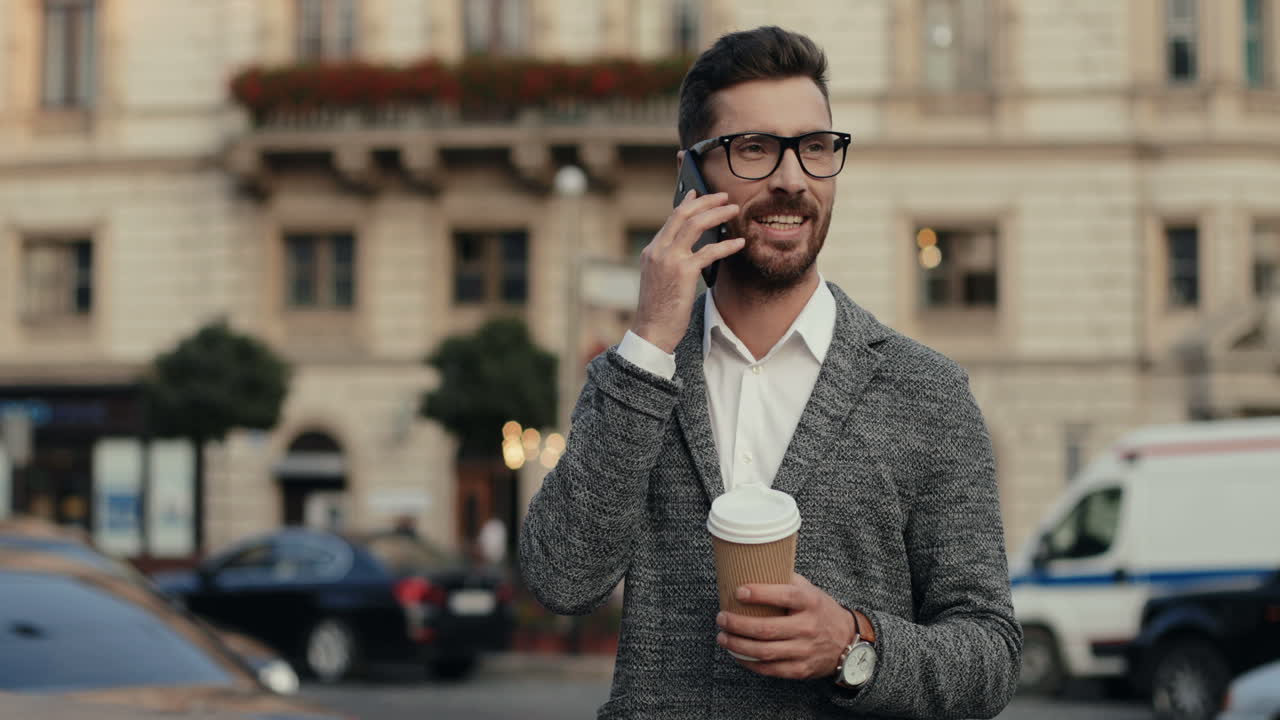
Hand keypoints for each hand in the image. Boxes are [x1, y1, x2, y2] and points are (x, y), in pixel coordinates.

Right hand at [630, 189, 744, 352]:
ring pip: (696, 225)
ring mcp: (670, 259)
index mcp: (651, 251)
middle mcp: (658, 250)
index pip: (671, 219)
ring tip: (734, 210)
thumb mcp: (659, 278)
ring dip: (717, 213)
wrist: (651, 330)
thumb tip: (693, 248)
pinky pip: (709, 251)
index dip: (687, 203)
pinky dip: (727, 245)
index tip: (698, 192)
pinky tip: (739, 243)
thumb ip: (670, 260)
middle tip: (724, 196)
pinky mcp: (684, 272)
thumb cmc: (659, 309)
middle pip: (683, 214)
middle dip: (706, 201)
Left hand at [715, 573, 857, 680]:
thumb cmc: (820, 610)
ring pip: (764, 651)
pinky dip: (749, 662)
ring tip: (723, 637)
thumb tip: (753, 565)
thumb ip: (786, 580)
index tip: (738, 592)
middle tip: (721, 618)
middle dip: (738, 624)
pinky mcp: (800, 669)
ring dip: (738, 645)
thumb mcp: (810, 590)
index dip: (759, 594)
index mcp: (810, 602)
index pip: (784, 596)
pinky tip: (737, 654)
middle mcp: (808, 627)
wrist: (847, 641)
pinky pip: (770, 669)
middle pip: (766, 628)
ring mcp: (805, 650)